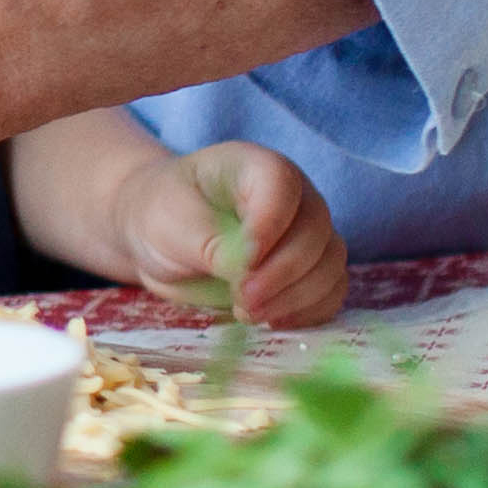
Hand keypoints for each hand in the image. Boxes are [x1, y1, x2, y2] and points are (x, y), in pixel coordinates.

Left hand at [101, 140, 344, 329]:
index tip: (244, 262)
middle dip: (283, 272)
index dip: (270, 224)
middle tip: (244, 301)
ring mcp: (306, 234)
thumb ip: (210, 243)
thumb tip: (247, 271)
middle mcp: (292, 196)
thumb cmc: (162, 216)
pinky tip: (272, 321)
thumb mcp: (171, 224)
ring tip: (248, 313)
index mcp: (254, 166)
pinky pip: (330, 291)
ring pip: (329, 264)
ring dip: (296, 297)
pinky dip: (308, 311)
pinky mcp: (308, 270)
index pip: (282, 184)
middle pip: (315, 230)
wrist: (158, 237)